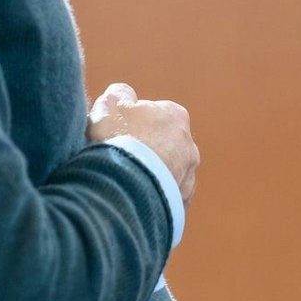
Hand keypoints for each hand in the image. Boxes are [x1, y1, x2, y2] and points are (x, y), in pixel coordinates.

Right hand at [87, 82, 198, 202]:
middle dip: (144, 152)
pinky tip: (131, 202)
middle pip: (162, 146)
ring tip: (122, 185)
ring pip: (164, 176)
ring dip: (148, 179)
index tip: (115, 134)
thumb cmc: (118, 140)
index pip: (154, 115)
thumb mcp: (110, 104)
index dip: (131, 124)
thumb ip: (119, 94)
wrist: (126, 187)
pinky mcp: (180, 207)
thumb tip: (122, 94)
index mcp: (176, 117)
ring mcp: (188, 179)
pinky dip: (149, 202)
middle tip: (118, 160)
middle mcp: (189, 147)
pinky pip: (162, 202)